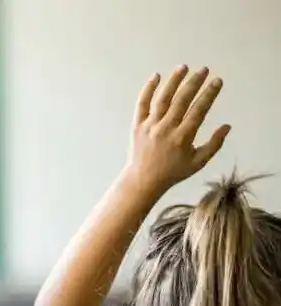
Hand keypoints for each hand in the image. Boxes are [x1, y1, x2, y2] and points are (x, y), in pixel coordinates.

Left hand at [125, 65, 229, 193]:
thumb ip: (214, 144)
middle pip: (182, 100)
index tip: (217, 81)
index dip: (210, 94)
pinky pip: (142, 104)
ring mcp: (150, 126)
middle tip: (204, 70)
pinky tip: (156, 76)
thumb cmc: (173, 172)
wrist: (143, 180)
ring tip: (184, 67)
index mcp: (183, 137)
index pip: (199, 110)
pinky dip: (148, 89)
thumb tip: (227, 126)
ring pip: (163, 98)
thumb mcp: (198, 162)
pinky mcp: (137, 125)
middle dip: (195, 83)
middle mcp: (166, 128)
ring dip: (174, 81)